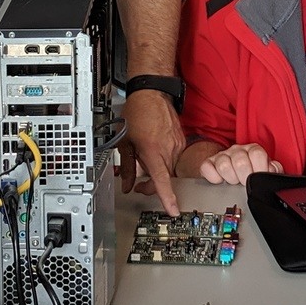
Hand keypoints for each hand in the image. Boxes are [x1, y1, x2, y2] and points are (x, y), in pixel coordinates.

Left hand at [120, 88, 185, 216]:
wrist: (152, 93)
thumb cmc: (137, 113)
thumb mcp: (124, 142)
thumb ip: (125, 167)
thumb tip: (126, 185)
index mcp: (153, 151)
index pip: (162, 180)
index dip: (167, 197)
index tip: (173, 210)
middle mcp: (168, 150)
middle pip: (165, 179)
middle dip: (152, 185)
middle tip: (139, 184)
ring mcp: (177, 146)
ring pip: (169, 169)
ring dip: (158, 171)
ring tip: (145, 160)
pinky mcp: (181, 142)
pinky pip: (173, 158)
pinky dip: (164, 161)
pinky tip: (154, 151)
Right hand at [197, 144, 279, 187]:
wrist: (232, 169)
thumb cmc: (251, 171)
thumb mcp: (265, 170)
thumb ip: (273, 170)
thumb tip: (272, 170)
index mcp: (253, 150)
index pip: (257, 154)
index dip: (259, 169)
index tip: (258, 178)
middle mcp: (237, 150)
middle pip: (240, 160)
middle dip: (244, 177)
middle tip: (245, 183)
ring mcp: (222, 155)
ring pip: (223, 164)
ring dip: (230, 177)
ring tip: (234, 182)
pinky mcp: (209, 163)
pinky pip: (207, 168)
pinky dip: (213, 177)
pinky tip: (220, 181)